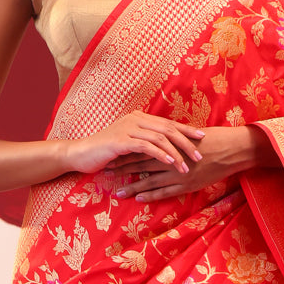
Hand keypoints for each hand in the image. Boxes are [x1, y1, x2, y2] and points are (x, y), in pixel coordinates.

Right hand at [67, 112, 206, 177]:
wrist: (80, 154)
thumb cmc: (106, 152)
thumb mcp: (128, 144)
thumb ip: (145, 141)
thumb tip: (167, 147)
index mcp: (139, 118)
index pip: (168, 123)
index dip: (186, 129)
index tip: (202, 137)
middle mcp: (135, 120)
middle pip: (167, 128)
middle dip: (186, 142)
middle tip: (199, 155)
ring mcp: (128, 129)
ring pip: (159, 138)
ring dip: (175, 152)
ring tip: (187, 165)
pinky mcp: (121, 141)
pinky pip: (146, 146)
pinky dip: (160, 154)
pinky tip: (170, 162)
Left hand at [110, 125, 272, 201]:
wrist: (232, 148)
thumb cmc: (213, 139)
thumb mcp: (190, 135)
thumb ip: (174, 139)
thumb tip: (161, 139)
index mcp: (170, 144)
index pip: (142, 149)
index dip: (125, 153)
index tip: (111, 155)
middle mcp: (170, 159)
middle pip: (141, 164)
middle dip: (122, 169)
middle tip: (105, 172)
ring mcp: (178, 173)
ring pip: (149, 180)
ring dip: (132, 186)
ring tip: (117, 191)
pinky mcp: (187, 184)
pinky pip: (165, 191)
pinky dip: (151, 195)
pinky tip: (139, 198)